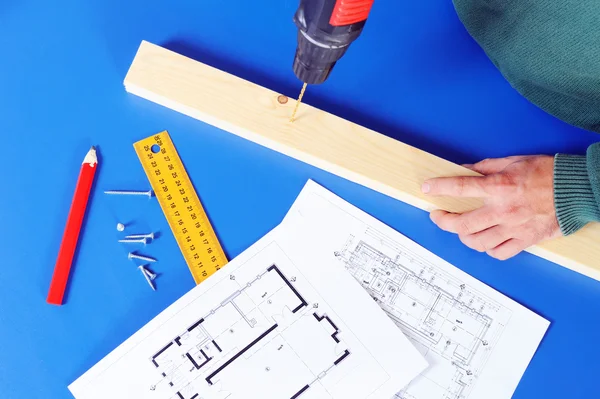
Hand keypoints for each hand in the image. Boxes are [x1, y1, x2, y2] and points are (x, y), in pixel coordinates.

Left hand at [421, 155, 561, 259]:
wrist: (578, 189)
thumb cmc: (548, 172)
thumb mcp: (514, 161)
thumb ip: (486, 166)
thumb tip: (465, 168)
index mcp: (499, 186)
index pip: (460, 187)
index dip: (439, 188)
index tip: (427, 189)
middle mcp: (503, 210)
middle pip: (462, 224)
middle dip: (443, 221)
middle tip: (438, 216)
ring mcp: (514, 228)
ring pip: (477, 242)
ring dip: (463, 237)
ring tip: (460, 230)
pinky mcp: (525, 240)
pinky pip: (499, 252)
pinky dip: (488, 249)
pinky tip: (485, 242)